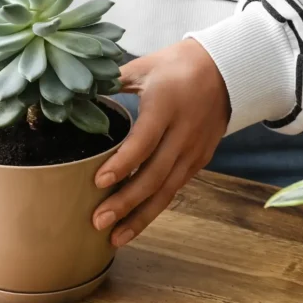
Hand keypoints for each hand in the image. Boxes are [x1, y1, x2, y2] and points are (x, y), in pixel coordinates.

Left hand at [92, 38, 229, 246]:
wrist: (228, 69)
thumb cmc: (177, 65)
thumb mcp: (144, 67)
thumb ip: (111, 81)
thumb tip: (74, 93)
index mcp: (166, 106)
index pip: (144, 141)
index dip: (122, 164)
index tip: (98, 181)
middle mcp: (183, 133)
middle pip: (154, 175)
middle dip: (126, 203)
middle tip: (98, 221)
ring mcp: (194, 150)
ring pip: (167, 191)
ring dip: (140, 216)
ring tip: (114, 238)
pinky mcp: (200, 160)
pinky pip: (175, 188)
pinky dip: (154, 208)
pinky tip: (134, 223)